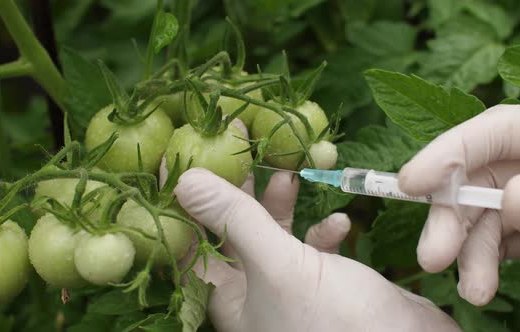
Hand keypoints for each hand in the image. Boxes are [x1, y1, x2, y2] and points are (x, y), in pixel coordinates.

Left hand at [174, 168, 459, 331]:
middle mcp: (253, 291)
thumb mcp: (280, 266)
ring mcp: (289, 285)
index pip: (189, 239)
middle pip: (231, 227)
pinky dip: (322, 229)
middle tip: (240, 138)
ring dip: (281, 202)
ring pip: (273, 231)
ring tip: (290, 173)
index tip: (179, 153)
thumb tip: (184, 180)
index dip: (180, 198)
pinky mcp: (324, 280)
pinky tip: (340, 222)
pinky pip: (312, 246)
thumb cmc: (337, 324)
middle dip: (237, 185)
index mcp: (229, 296)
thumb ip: (236, 220)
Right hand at [398, 104, 519, 305]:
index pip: (494, 131)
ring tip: (472, 291)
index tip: (413, 181)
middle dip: (450, 218)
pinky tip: (479, 286)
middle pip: (475, 178)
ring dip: (466, 253)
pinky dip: (481, 264)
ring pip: (478, 216)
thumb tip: (513, 194)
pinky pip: (492, 241)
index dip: (449, 152)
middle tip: (432, 257)